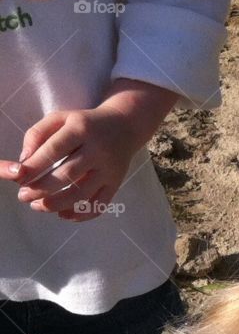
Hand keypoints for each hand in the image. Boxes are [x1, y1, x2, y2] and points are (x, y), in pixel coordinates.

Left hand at [0, 79, 177, 221]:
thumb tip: (24, 161)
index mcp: (80, 129)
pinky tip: (64, 215)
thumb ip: (38, 134)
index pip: (54, 149)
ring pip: (82, 193)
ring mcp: (108, 170)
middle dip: (42, 188)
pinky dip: (81, 214)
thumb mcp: (61, 118)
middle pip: (68, 174)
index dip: (34, 166)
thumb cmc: (85, 123)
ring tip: (38, 206)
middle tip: (24, 196)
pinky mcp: (116, 184)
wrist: (125, 126)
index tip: (18, 178)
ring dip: (57, 204)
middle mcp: (97, 150)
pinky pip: (99, 204)